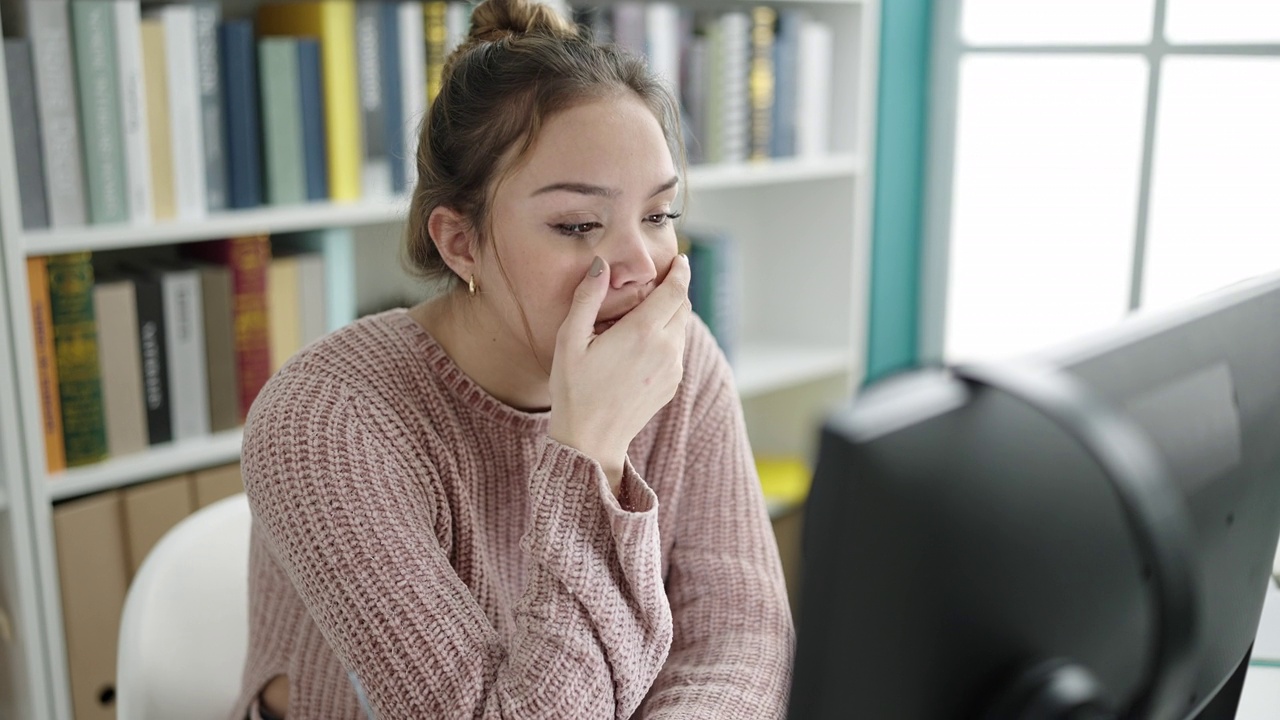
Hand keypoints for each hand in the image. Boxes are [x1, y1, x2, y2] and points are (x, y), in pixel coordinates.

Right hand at [548, 254, 691, 494]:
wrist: (590, 440)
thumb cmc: (574, 389)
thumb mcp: (569, 340)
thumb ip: (588, 298)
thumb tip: (601, 264)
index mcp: (642, 332)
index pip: (676, 290)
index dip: (680, 271)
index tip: (680, 260)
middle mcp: (665, 349)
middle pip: (683, 306)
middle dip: (673, 291)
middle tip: (654, 284)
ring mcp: (673, 369)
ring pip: (681, 329)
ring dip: (668, 316)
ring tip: (639, 319)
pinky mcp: (672, 384)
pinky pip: (676, 351)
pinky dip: (665, 339)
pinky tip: (638, 347)